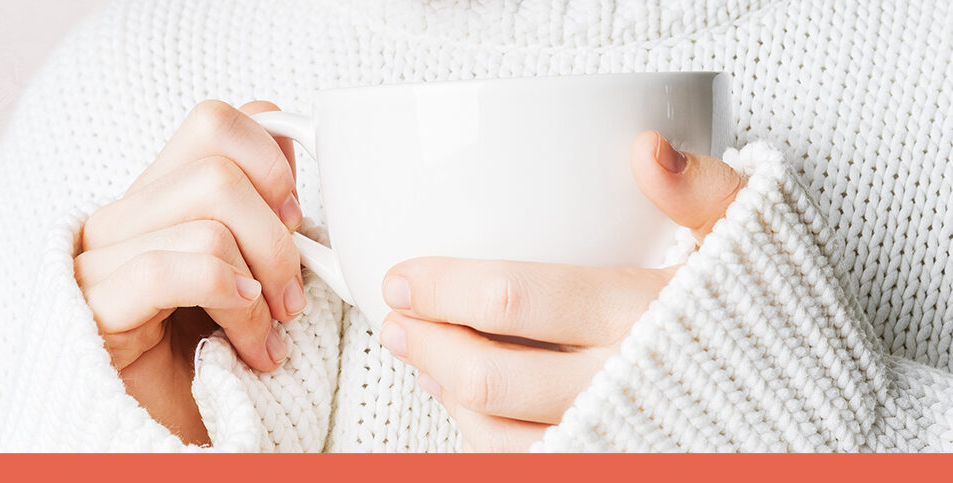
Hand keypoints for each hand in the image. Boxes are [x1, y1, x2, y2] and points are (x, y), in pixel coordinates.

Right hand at [74, 100, 305, 444]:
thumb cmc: (212, 366)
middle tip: (291, 296)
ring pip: (206, 214)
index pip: (217, 121)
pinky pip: (164, 268)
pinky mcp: (90, 306)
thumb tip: (295, 156)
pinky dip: (226, 300)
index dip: (274, 159)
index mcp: (161, 201)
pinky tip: (246, 343)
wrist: (162, 446)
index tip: (297, 222)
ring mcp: (97, 257)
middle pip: (217, 157)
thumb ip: (263, 220)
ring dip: (260, 285)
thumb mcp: (253, 281)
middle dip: (276, 232)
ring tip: (269, 338)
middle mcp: (123, 217)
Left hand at [379, 132, 745, 450]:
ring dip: (444, 391)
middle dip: (428, 343)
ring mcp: (613, 438)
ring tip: (416, 355)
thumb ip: (706, 189)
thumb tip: (643, 150)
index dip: (444, 288)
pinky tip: (462, 402)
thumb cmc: (780, 316)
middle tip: (394, 317)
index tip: (403, 273)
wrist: (821, 416)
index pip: (518, 299)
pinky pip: (525, 464)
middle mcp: (624, 385)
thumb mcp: (761, 236)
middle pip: (494, 375)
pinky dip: (479, 437)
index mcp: (649, 316)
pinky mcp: (608, 463)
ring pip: (500, 432)